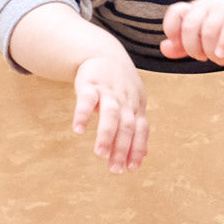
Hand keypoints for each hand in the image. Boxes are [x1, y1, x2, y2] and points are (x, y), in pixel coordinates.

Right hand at [73, 55, 148, 172]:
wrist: (103, 53)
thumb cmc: (119, 85)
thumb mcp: (133, 103)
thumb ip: (137, 128)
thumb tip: (144, 156)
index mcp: (136, 106)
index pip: (141, 130)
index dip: (137, 149)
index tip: (132, 168)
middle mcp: (125, 100)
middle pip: (127, 126)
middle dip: (122, 148)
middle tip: (115, 169)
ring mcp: (108, 91)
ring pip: (111, 114)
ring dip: (107, 135)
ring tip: (100, 154)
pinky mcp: (90, 84)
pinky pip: (87, 100)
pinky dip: (83, 114)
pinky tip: (79, 129)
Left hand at [161, 0, 223, 66]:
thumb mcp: (204, 37)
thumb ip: (183, 45)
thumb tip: (164, 48)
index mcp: (197, 8)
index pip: (177, 12)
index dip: (172, 29)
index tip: (178, 45)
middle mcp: (209, 5)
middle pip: (191, 25)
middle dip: (192, 47)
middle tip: (202, 58)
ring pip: (209, 29)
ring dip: (210, 51)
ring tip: (218, 60)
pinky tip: (223, 56)